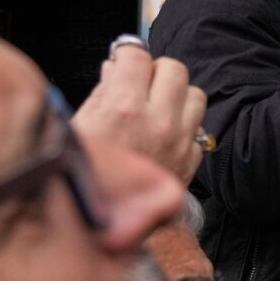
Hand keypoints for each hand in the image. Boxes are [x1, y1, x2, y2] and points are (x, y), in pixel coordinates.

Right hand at [72, 41, 207, 182]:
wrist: (109, 226)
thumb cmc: (85, 178)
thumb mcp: (79, 129)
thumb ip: (101, 93)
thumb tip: (115, 68)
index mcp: (123, 108)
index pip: (138, 55)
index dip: (128, 54)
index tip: (124, 60)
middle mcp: (158, 120)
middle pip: (174, 68)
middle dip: (156, 71)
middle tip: (141, 84)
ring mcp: (180, 140)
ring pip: (196, 93)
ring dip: (178, 95)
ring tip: (158, 107)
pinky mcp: (192, 159)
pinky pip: (200, 126)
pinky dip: (186, 124)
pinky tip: (165, 133)